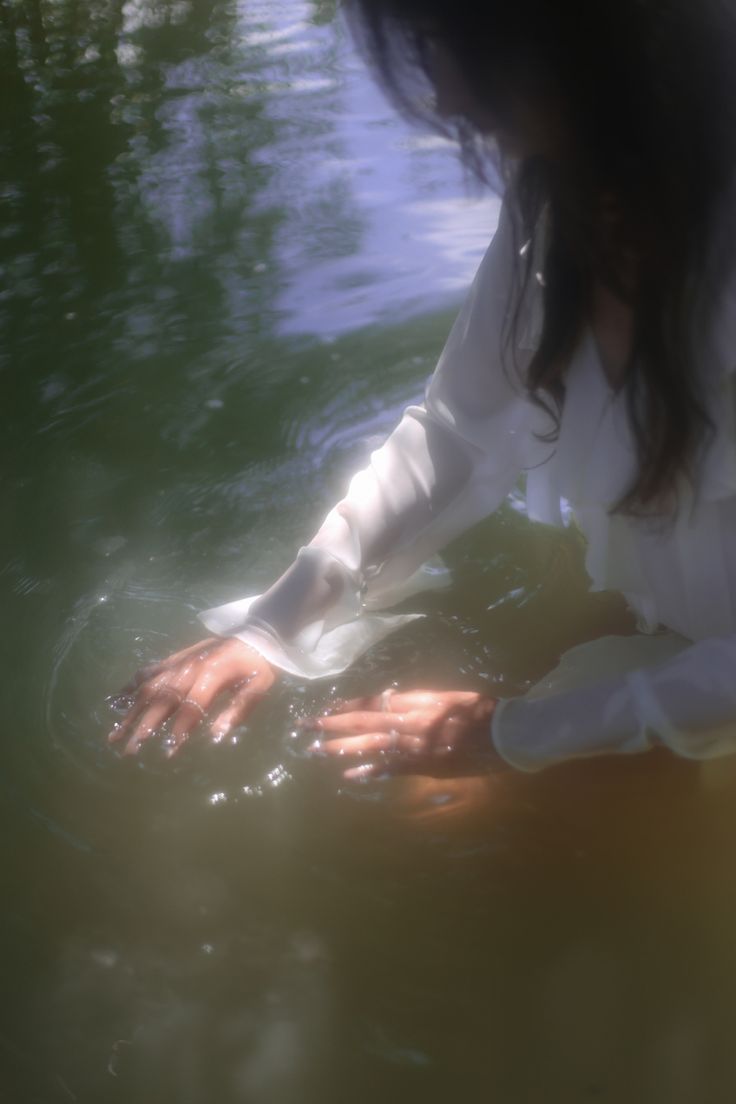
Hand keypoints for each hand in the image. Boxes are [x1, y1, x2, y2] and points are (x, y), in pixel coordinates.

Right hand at [108, 636, 277, 757]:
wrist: (253, 633)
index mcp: (211, 675)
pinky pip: (147, 671)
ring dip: (130, 711)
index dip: (179, 730)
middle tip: (129, 751)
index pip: (190, 708)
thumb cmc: (257, 666)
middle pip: (162, 699)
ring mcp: (177, 662)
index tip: (167, 752)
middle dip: (144, 726)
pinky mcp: (173, 658)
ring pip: (148, 687)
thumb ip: (238, 710)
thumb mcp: (258, 687)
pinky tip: (116, 701)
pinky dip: (130, 686)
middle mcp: (189, 667)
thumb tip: (216, 736)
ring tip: (114, 734)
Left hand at [306, 687, 500, 779]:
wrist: (504, 734)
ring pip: (372, 747)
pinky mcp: (425, 767)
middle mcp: (411, 723)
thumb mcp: (446, 696)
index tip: (325, 708)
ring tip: (317, 750)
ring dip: (343, 749)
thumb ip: (417, 699)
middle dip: (333, 725)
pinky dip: (370, 771)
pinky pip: (392, 769)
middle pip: (364, 723)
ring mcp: (416, 747)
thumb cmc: (479, 710)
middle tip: (305, 727)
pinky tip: (350, 775)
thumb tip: (389, 700)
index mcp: (416, 702)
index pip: (372, 703)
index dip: (347, 706)